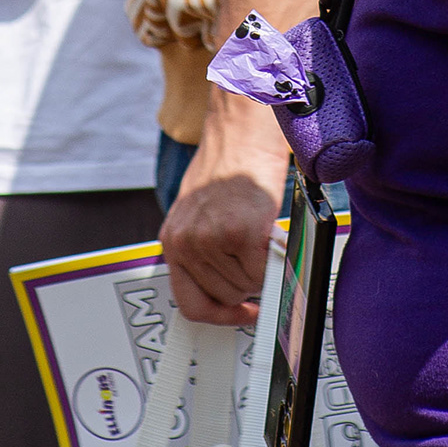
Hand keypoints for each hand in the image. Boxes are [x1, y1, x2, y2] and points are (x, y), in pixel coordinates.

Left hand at [160, 99, 291, 325]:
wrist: (242, 131)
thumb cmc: (228, 166)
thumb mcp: (200, 213)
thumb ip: (204, 251)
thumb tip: (230, 292)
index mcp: (173, 239)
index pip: (189, 303)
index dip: (220, 315)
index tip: (240, 313)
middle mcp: (186, 241)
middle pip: (225, 296)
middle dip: (247, 282)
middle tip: (255, 253)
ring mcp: (212, 238)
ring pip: (246, 286)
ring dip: (260, 268)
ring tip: (259, 234)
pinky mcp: (241, 231)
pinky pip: (263, 271)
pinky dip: (274, 261)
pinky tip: (270, 234)